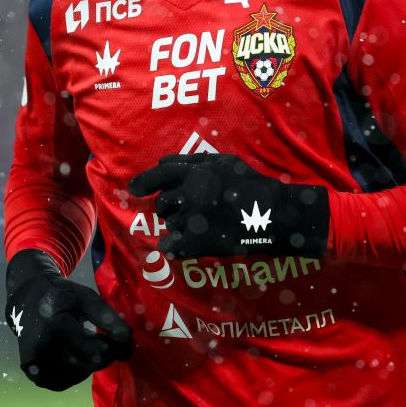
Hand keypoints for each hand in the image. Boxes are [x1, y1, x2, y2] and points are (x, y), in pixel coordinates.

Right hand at [4, 249, 132, 390]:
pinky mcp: (36, 376)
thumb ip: (107, 317)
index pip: (97, 350)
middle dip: (106, 354)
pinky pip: (66, 381)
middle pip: (89, 364)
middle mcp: (43, 351)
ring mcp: (38, 367)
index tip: (125, 340)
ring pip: (79, 375)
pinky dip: (76, 370)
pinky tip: (75, 353)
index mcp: (56, 327)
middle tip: (109, 340)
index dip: (116, 347)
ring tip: (87, 341)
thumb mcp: (85, 297)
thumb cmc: (61, 296)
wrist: (26, 301)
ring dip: (90, 363)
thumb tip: (127, 341)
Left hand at [128, 154, 327, 258]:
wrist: (272, 214)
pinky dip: (174, 245)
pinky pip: (171, 245)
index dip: (143, 182)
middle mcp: (189, 193)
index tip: (133, 189)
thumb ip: (194, 160)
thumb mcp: (225, 161)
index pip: (160, 175)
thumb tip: (163, 161)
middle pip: (163, 204)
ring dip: (179, 225)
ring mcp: (192, 219)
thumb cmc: (251, 185)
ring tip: (202, 225)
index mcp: (196, 172)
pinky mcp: (196, 242)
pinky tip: (186, 244)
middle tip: (187, 212)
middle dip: (169, 208)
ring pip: (170, 224)